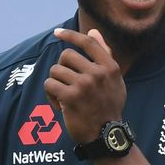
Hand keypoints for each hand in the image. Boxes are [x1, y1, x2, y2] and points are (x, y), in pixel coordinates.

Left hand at [44, 28, 126, 143]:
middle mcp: (98, 73)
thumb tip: (93, 31)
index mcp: (110, 66)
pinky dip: (50, 95)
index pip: (88, 42)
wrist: (106, 134)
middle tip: (66, 82)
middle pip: (66, 55)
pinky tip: (60, 105)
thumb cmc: (109, 105)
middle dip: (61, 68)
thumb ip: (105, 54)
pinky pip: (50, 85)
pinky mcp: (71, 97)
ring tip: (63, 96)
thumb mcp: (114, 79)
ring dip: (55, 83)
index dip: (70, 35)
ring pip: (55, 70)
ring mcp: (85, 84)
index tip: (57, 33)